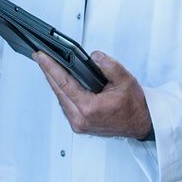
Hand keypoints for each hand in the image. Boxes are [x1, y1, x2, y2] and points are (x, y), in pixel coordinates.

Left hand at [34, 51, 151, 140]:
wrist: (141, 123)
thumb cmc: (134, 106)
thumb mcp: (125, 79)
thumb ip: (108, 65)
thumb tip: (93, 57)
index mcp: (90, 109)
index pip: (64, 84)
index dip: (50, 68)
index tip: (41, 56)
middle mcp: (80, 119)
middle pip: (58, 91)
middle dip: (48, 72)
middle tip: (40, 56)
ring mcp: (78, 124)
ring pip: (60, 99)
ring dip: (54, 82)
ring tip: (48, 66)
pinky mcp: (79, 126)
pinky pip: (65, 106)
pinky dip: (62, 92)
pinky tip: (60, 82)